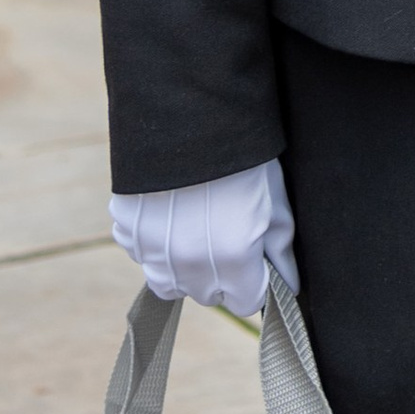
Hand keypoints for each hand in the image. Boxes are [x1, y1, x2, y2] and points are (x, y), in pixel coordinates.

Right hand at [110, 159, 296, 310]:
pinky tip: (169, 211)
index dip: (253, 281)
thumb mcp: (275, 201)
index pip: (245, 302)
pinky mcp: (127, 230)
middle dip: (219, 274)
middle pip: (207, 293)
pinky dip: (154, 242)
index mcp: (233, 259)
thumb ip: (280, 252)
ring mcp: (153, 251)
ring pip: (170, 282)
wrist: (192, 111)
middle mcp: (189, 265)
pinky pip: (142, 254)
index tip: (254, 260)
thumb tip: (287, 288)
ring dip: (184, 266)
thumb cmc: (245, 156)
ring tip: (195, 223)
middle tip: (225, 231)